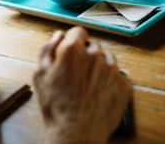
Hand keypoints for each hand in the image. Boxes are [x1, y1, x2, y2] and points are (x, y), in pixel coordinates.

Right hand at [34, 27, 131, 143]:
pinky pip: (118, 75)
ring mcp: (112, 70)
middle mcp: (95, 55)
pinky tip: (98, 93)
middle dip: (85, 55)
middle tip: (76, 74)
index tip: (71, 50)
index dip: (72, 41)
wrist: (76, 134)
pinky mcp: (124, 84)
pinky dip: (110, 81)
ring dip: (99, 67)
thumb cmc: (56, 107)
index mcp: (73, 50)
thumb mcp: (40, 74)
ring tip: (87, 85)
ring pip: (106, 59)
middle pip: (92, 46)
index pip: (78, 31)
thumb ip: (48, 49)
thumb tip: (58, 36)